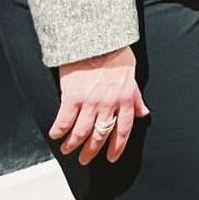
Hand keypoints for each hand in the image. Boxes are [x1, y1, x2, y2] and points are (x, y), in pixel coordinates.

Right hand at [50, 48, 147, 165]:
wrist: (96, 39)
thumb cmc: (115, 53)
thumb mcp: (131, 76)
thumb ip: (136, 97)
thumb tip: (143, 113)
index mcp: (125, 99)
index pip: (123, 130)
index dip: (117, 147)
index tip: (111, 158)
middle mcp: (109, 104)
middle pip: (100, 135)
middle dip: (92, 151)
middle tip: (85, 159)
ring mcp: (90, 102)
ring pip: (81, 133)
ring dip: (73, 145)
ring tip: (68, 150)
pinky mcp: (72, 97)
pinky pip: (64, 121)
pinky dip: (59, 131)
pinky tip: (55, 135)